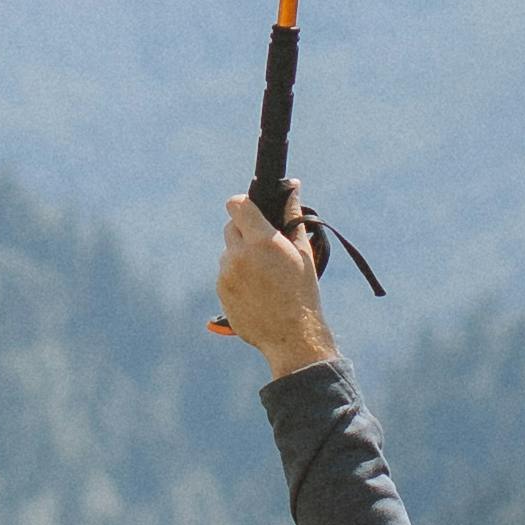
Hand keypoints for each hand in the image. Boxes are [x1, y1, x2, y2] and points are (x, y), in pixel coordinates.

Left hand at [214, 190, 337, 374]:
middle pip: (231, 226)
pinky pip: (225, 273)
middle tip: (262, 245)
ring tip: (263, 274)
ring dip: (240, 255)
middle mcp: (239, 255)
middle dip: (244, 231)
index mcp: (261, 241)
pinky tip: (256, 290)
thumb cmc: (302, 292)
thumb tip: (292, 188)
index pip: (237, 205)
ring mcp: (226, 274)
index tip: (251, 210)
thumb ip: (293, 218)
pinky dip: (236, 276)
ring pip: (228, 252)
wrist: (291, 335)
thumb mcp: (302, 253)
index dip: (243, 204)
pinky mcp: (221, 291)